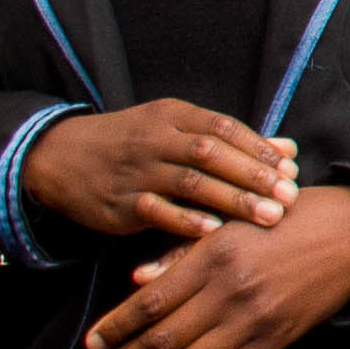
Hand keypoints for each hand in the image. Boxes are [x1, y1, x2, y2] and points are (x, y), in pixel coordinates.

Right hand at [23, 102, 294, 245]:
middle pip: (211, 154)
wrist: (59, 155)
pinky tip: (215, 232)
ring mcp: (136, 171)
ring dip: (232, 200)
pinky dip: (186, 221)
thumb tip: (287, 149)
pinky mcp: (120, 203)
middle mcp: (156, 140)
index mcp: (173, 116)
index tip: (290, 169)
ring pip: (189, 183)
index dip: (259, 148)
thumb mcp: (174, 128)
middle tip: (289, 196)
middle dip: (253, 175)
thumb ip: (230, 140)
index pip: (223, 127)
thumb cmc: (131, 142)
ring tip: (268, 217)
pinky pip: (156, 212)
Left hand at [86, 187, 349, 348]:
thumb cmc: (289, 220)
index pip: (150, 302)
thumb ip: (183, 252)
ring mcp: (255, 320)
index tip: (91, 344)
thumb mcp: (233, 222)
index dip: (115, 328)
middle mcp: (232, 292)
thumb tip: (136, 282)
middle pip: (163, 340)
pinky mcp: (276, 340)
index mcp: (216, 255)